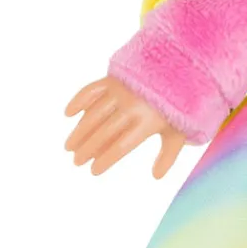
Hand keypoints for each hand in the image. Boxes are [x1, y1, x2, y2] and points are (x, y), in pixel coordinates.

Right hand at [64, 76, 187, 176]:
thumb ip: (168, 155)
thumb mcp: (178, 131)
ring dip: (79, 131)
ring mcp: (120, 91)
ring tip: (69, 146)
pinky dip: (78, 101)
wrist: (178, 70)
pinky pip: (91, 90)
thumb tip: (156, 177)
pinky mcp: (112, 79)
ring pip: (93, 114)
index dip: (105, 160)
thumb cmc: (177, 106)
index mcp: (147, 122)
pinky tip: (68, 114)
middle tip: (76, 161)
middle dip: (88, 149)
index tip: (93, 171)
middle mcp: (131, 106)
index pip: (121, 146)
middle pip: (104, 132)